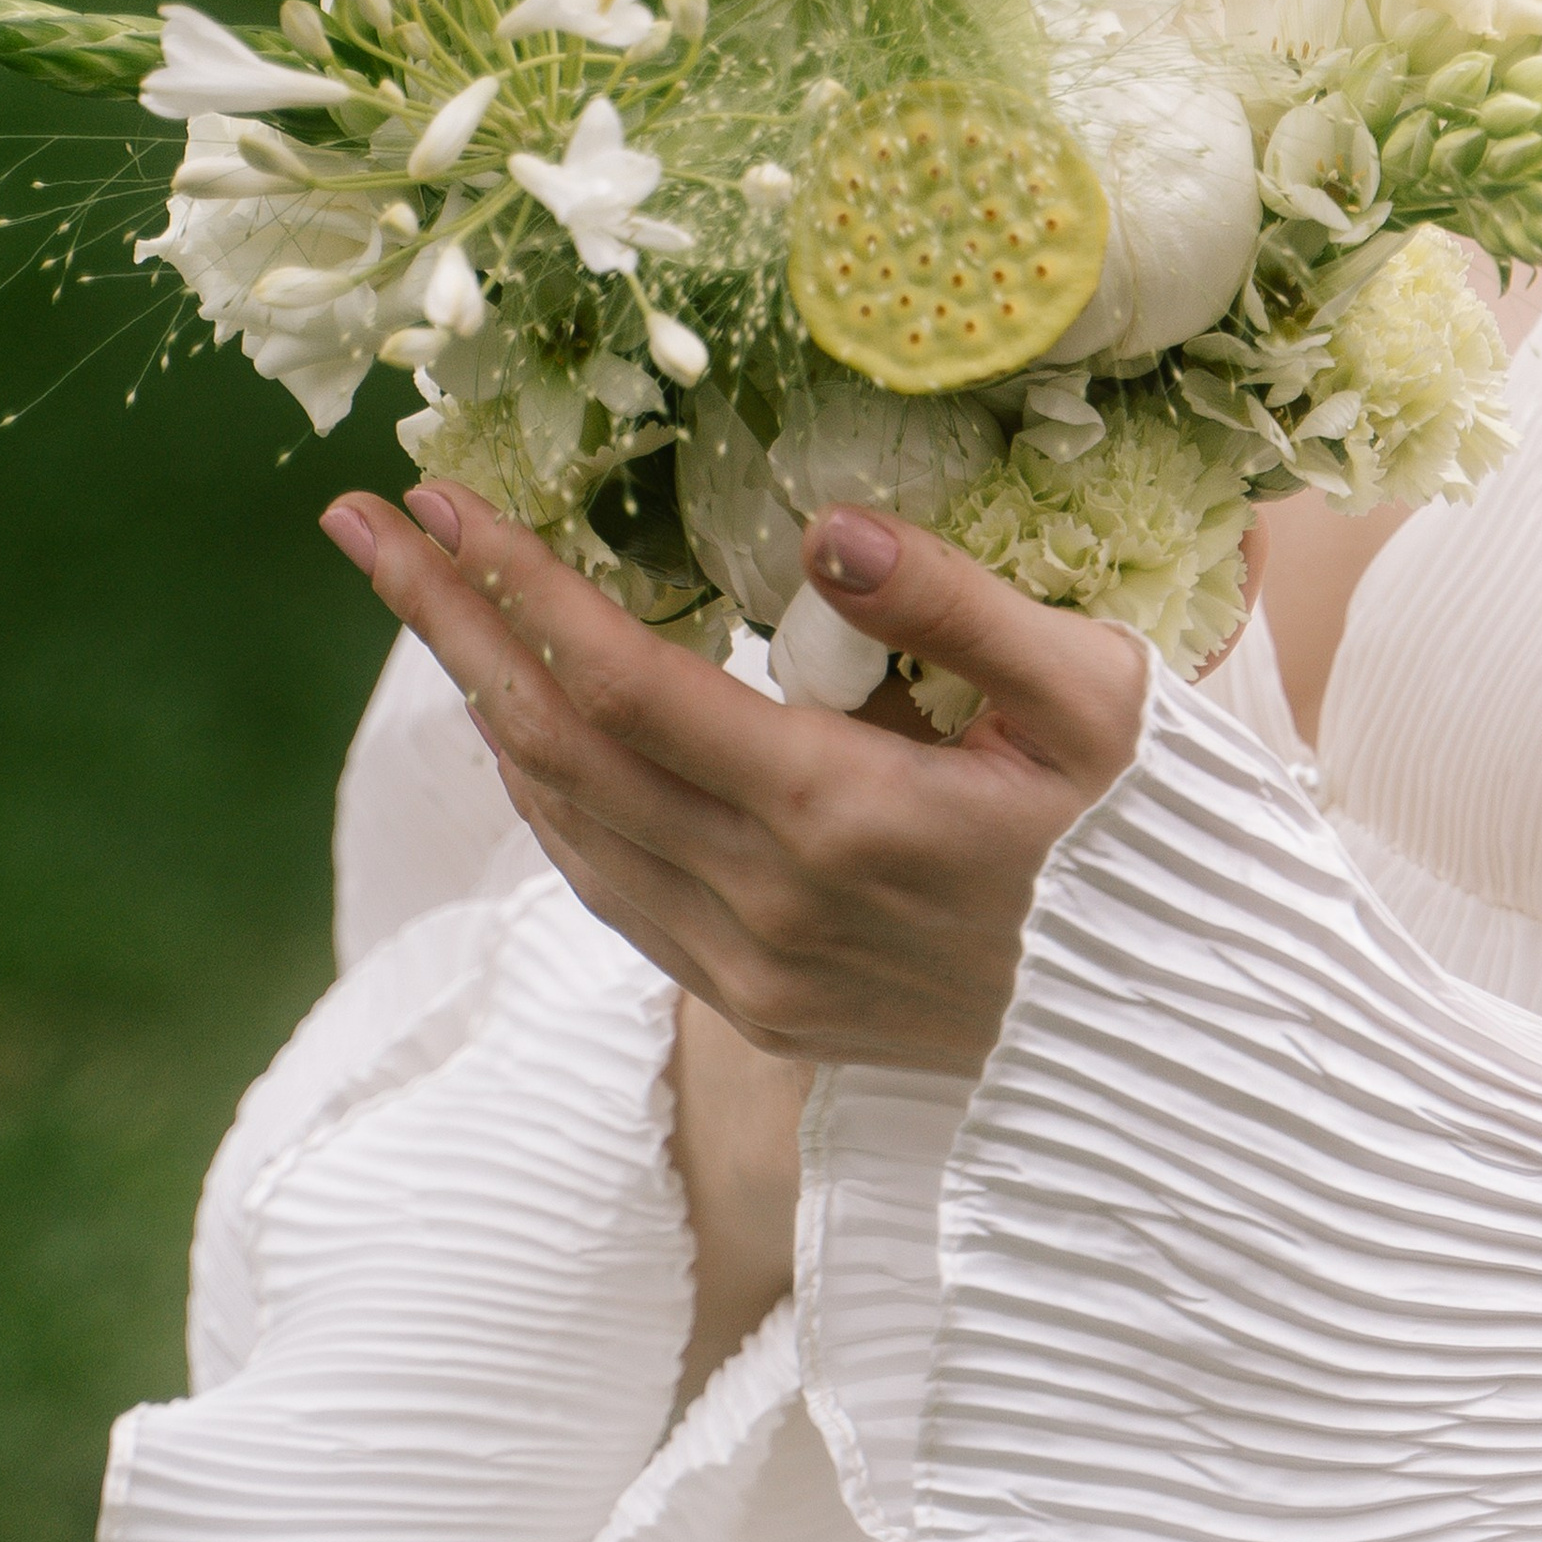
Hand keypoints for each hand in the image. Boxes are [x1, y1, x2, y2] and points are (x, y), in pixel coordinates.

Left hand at [314, 484, 1151, 1076]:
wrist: (1177, 1044)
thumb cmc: (1154, 847)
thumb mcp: (1102, 701)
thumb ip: (959, 609)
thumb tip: (824, 529)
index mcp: (843, 812)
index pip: (624, 682)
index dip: (518, 585)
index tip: (437, 496)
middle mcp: (770, 903)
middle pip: (556, 749)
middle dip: (448, 625)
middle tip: (363, 520)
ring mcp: (754, 970)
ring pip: (566, 827)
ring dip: (482, 708)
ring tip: (426, 601)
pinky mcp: (761, 1008)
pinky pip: (612, 889)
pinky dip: (548, 798)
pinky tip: (526, 731)